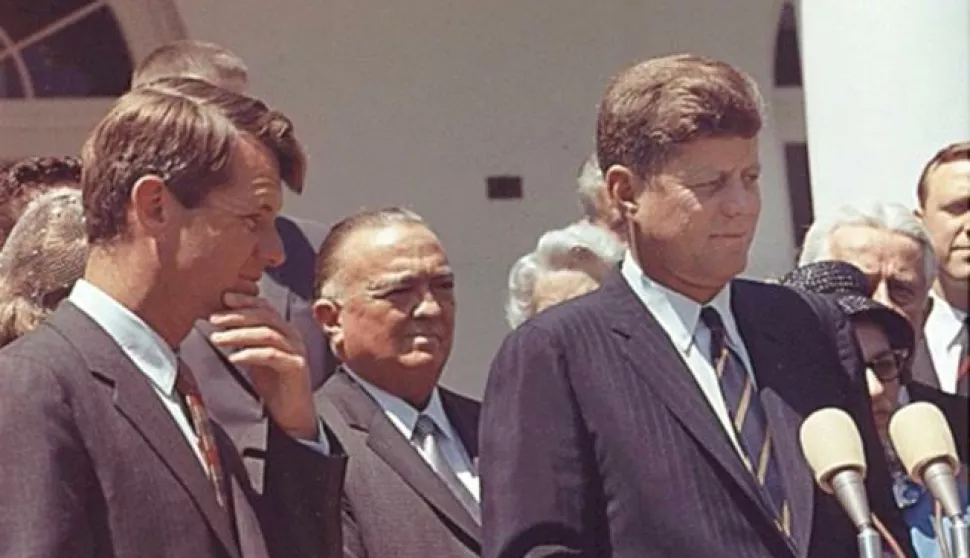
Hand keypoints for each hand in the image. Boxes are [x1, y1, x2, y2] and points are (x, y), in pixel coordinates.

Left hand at [207, 290, 318, 440]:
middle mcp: (293, 336)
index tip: (223, 298)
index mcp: (284, 330)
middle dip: (237, 315)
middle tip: (214, 319)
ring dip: (239, 334)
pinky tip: (234, 358)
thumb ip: (245, 340)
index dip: (245, 301)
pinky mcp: (296, 367)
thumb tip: (221, 324)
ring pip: (267, 333)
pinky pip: (271, 355)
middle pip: (265, 316)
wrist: (292, 413)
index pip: (265, 307)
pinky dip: (250, 354)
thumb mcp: (256, 356)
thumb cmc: (274, 384)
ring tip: (218, 339)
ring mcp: (296, 351)